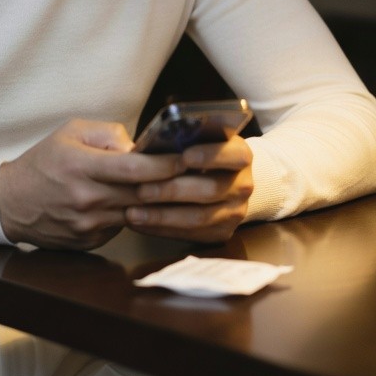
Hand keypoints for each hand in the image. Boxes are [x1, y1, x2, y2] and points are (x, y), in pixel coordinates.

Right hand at [0, 119, 184, 249]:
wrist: (10, 203)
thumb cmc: (43, 162)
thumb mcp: (70, 133)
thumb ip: (108, 134)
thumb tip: (141, 147)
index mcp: (80, 167)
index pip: (132, 169)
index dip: (163, 165)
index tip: (184, 158)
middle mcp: (85, 198)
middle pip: (141, 194)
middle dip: (171, 184)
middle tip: (194, 174)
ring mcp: (88, 224)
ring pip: (137, 212)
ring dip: (154, 202)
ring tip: (171, 188)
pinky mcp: (90, 241)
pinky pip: (122, 226)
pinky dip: (131, 214)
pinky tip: (132, 203)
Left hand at [126, 136, 253, 241]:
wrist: (219, 181)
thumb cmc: (196, 154)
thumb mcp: (194, 141)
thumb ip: (180, 141)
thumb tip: (148, 148)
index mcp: (239, 155)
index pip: (235, 154)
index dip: (210, 155)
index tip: (183, 157)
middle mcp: (243, 185)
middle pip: (211, 189)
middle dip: (172, 190)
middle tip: (141, 191)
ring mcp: (235, 211)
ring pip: (199, 217)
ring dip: (162, 216)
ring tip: (132, 213)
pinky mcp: (222, 232)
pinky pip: (191, 235)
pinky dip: (162, 229)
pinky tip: (139, 223)